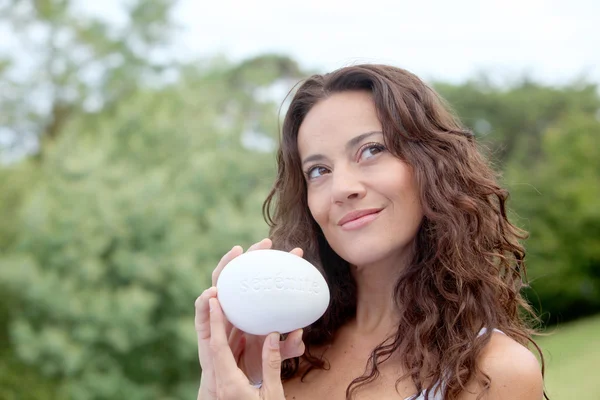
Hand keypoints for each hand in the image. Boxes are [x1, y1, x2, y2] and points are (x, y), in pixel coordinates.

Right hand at [195, 239, 304, 398]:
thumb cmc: (254, 363)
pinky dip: (204, 300)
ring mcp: (219, 312)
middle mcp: (235, 304)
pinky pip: (201, 312)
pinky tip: (212, 293)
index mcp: (252, 307)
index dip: (278, 265)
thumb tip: (299, 335)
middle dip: (252, 254)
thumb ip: (287, 347)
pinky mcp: (203, 327)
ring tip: (235, 253)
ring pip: (219, 283)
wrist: (234, 382)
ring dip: (225, 266)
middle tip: (267, 242)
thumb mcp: (274, 355)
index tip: (297, 253)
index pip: (264, 280)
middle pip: (242, 273)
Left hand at [206, 295, 287, 398]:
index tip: (214, 300)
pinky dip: (226, 346)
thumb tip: (273, 335)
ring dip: (219, 332)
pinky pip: (223, 364)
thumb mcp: (273, 395)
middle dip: (213, 321)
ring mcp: (221, 389)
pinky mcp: (226, 392)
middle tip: (216, 296)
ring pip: (216, 355)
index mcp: (230, 385)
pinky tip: (234, 336)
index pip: (218, 347)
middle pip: (212, 347)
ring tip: (225, 309)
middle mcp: (220, 385)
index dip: (216, 322)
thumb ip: (271, 364)